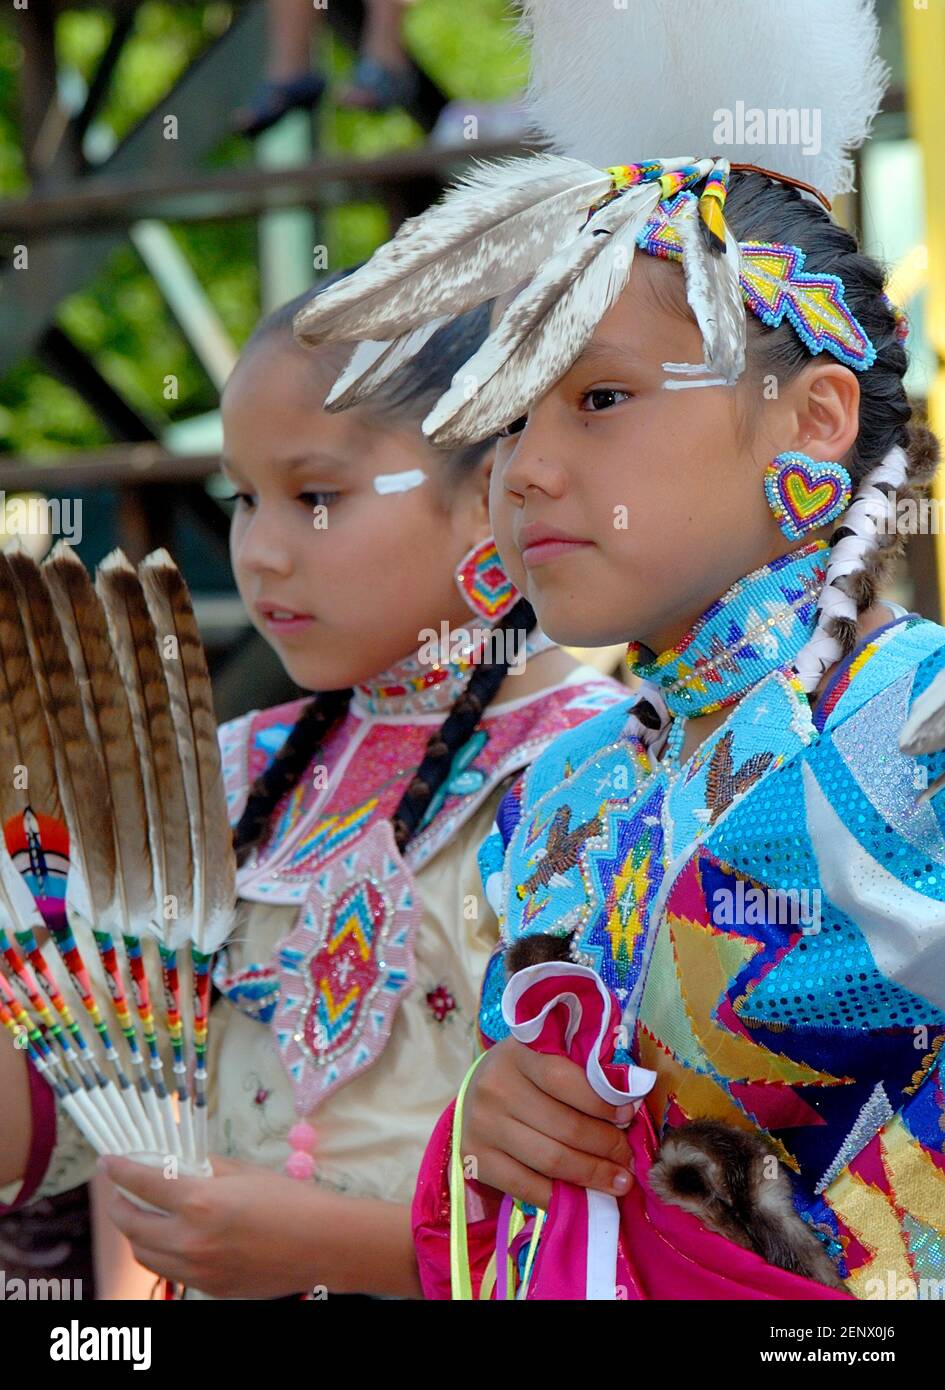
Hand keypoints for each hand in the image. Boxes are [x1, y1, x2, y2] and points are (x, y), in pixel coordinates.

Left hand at [99, 1153, 326, 1298]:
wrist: (324, 1244)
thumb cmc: (291, 1201)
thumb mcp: (245, 1173)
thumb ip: (206, 1167)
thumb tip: (180, 1163)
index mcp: (199, 1203)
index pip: (142, 1184)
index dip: (120, 1171)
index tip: (109, 1162)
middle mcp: (190, 1240)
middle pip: (133, 1225)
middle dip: (118, 1206)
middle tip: (119, 1192)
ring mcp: (198, 1270)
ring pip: (145, 1255)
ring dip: (135, 1234)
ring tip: (141, 1217)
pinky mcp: (210, 1288)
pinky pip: (171, 1271)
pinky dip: (161, 1253)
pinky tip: (172, 1238)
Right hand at [459, 1037, 640, 1209]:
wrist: (474, 1096)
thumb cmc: (525, 1074)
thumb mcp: (546, 1057)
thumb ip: (580, 1071)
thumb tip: (629, 1105)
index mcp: (517, 1053)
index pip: (565, 1079)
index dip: (602, 1102)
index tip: (629, 1116)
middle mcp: (494, 1087)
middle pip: (564, 1126)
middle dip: (606, 1146)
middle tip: (629, 1158)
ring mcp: (481, 1126)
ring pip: (551, 1160)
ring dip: (592, 1174)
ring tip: (619, 1181)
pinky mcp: (475, 1159)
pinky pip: (526, 1187)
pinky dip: (561, 1196)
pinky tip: (584, 1198)